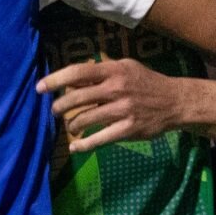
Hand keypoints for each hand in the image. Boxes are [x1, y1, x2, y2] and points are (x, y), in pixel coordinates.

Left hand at [37, 59, 183, 152]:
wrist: (175, 101)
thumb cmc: (147, 82)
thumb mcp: (126, 67)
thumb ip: (101, 71)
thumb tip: (74, 78)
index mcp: (113, 70)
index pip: (77, 72)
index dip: (55, 79)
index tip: (40, 87)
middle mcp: (116, 88)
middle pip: (77, 97)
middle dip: (59, 106)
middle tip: (55, 111)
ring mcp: (122, 110)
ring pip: (85, 119)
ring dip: (72, 124)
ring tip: (70, 126)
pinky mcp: (128, 129)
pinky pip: (100, 139)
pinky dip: (84, 145)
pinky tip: (76, 147)